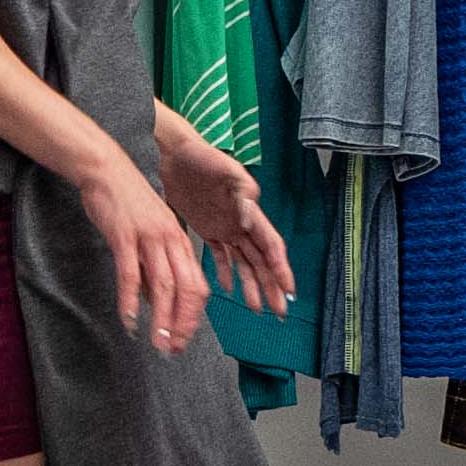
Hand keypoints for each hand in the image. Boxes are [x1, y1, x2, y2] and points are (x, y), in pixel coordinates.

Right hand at [79, 151, 214, 352]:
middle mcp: (170, 240)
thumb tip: (154, 303)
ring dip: (162, 319)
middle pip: (187, 289)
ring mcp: (149, 237)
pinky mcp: (125, 235)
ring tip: (157, 343)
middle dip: (183, 324)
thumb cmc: (127, 203)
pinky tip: (129, 319)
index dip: (193, 316)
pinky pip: (130, 273)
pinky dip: (130, 299)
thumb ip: (153, 267)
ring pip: (164, 285)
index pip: (197, 286)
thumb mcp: (150, 233)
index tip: (184, 338)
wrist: (106, 169)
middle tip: (173, 349)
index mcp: (180, 241)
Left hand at [157, 127, 297, 318]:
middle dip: (272, 286)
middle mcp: (242, 223)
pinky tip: (228, 290)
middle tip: (280, 312)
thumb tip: (250, 216)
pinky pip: (220, 256)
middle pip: (262, 261)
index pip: (271, 246)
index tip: (289, 290)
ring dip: (252, 285)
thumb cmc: (204, 157)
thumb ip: (242, 192)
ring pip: (244, 263)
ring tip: (257, 308)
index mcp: (251, 212)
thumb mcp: (227, 171)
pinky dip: (226, 273)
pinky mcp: (207, 229)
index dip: (281, 269)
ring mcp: (225, 228)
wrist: (176, 153)